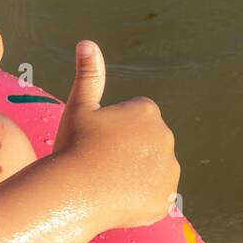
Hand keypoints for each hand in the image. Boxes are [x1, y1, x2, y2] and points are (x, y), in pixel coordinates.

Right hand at [50, 40, 179, 230]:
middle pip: (146, 145)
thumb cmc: (73, 147)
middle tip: (99, 164)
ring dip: (136, 176)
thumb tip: (87, 42)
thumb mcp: (78, 107)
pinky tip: (117, 200)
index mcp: (147, 111)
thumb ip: (89, 75)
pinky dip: (141, 199)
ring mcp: (169, 169)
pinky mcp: (166, 198)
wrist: (74, 193)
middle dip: (129, 153)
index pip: (135, 119)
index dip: (113, 132)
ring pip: (152, 171)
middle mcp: (165, 136)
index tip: (96, 142)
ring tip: (107, 184)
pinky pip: (155, 197)